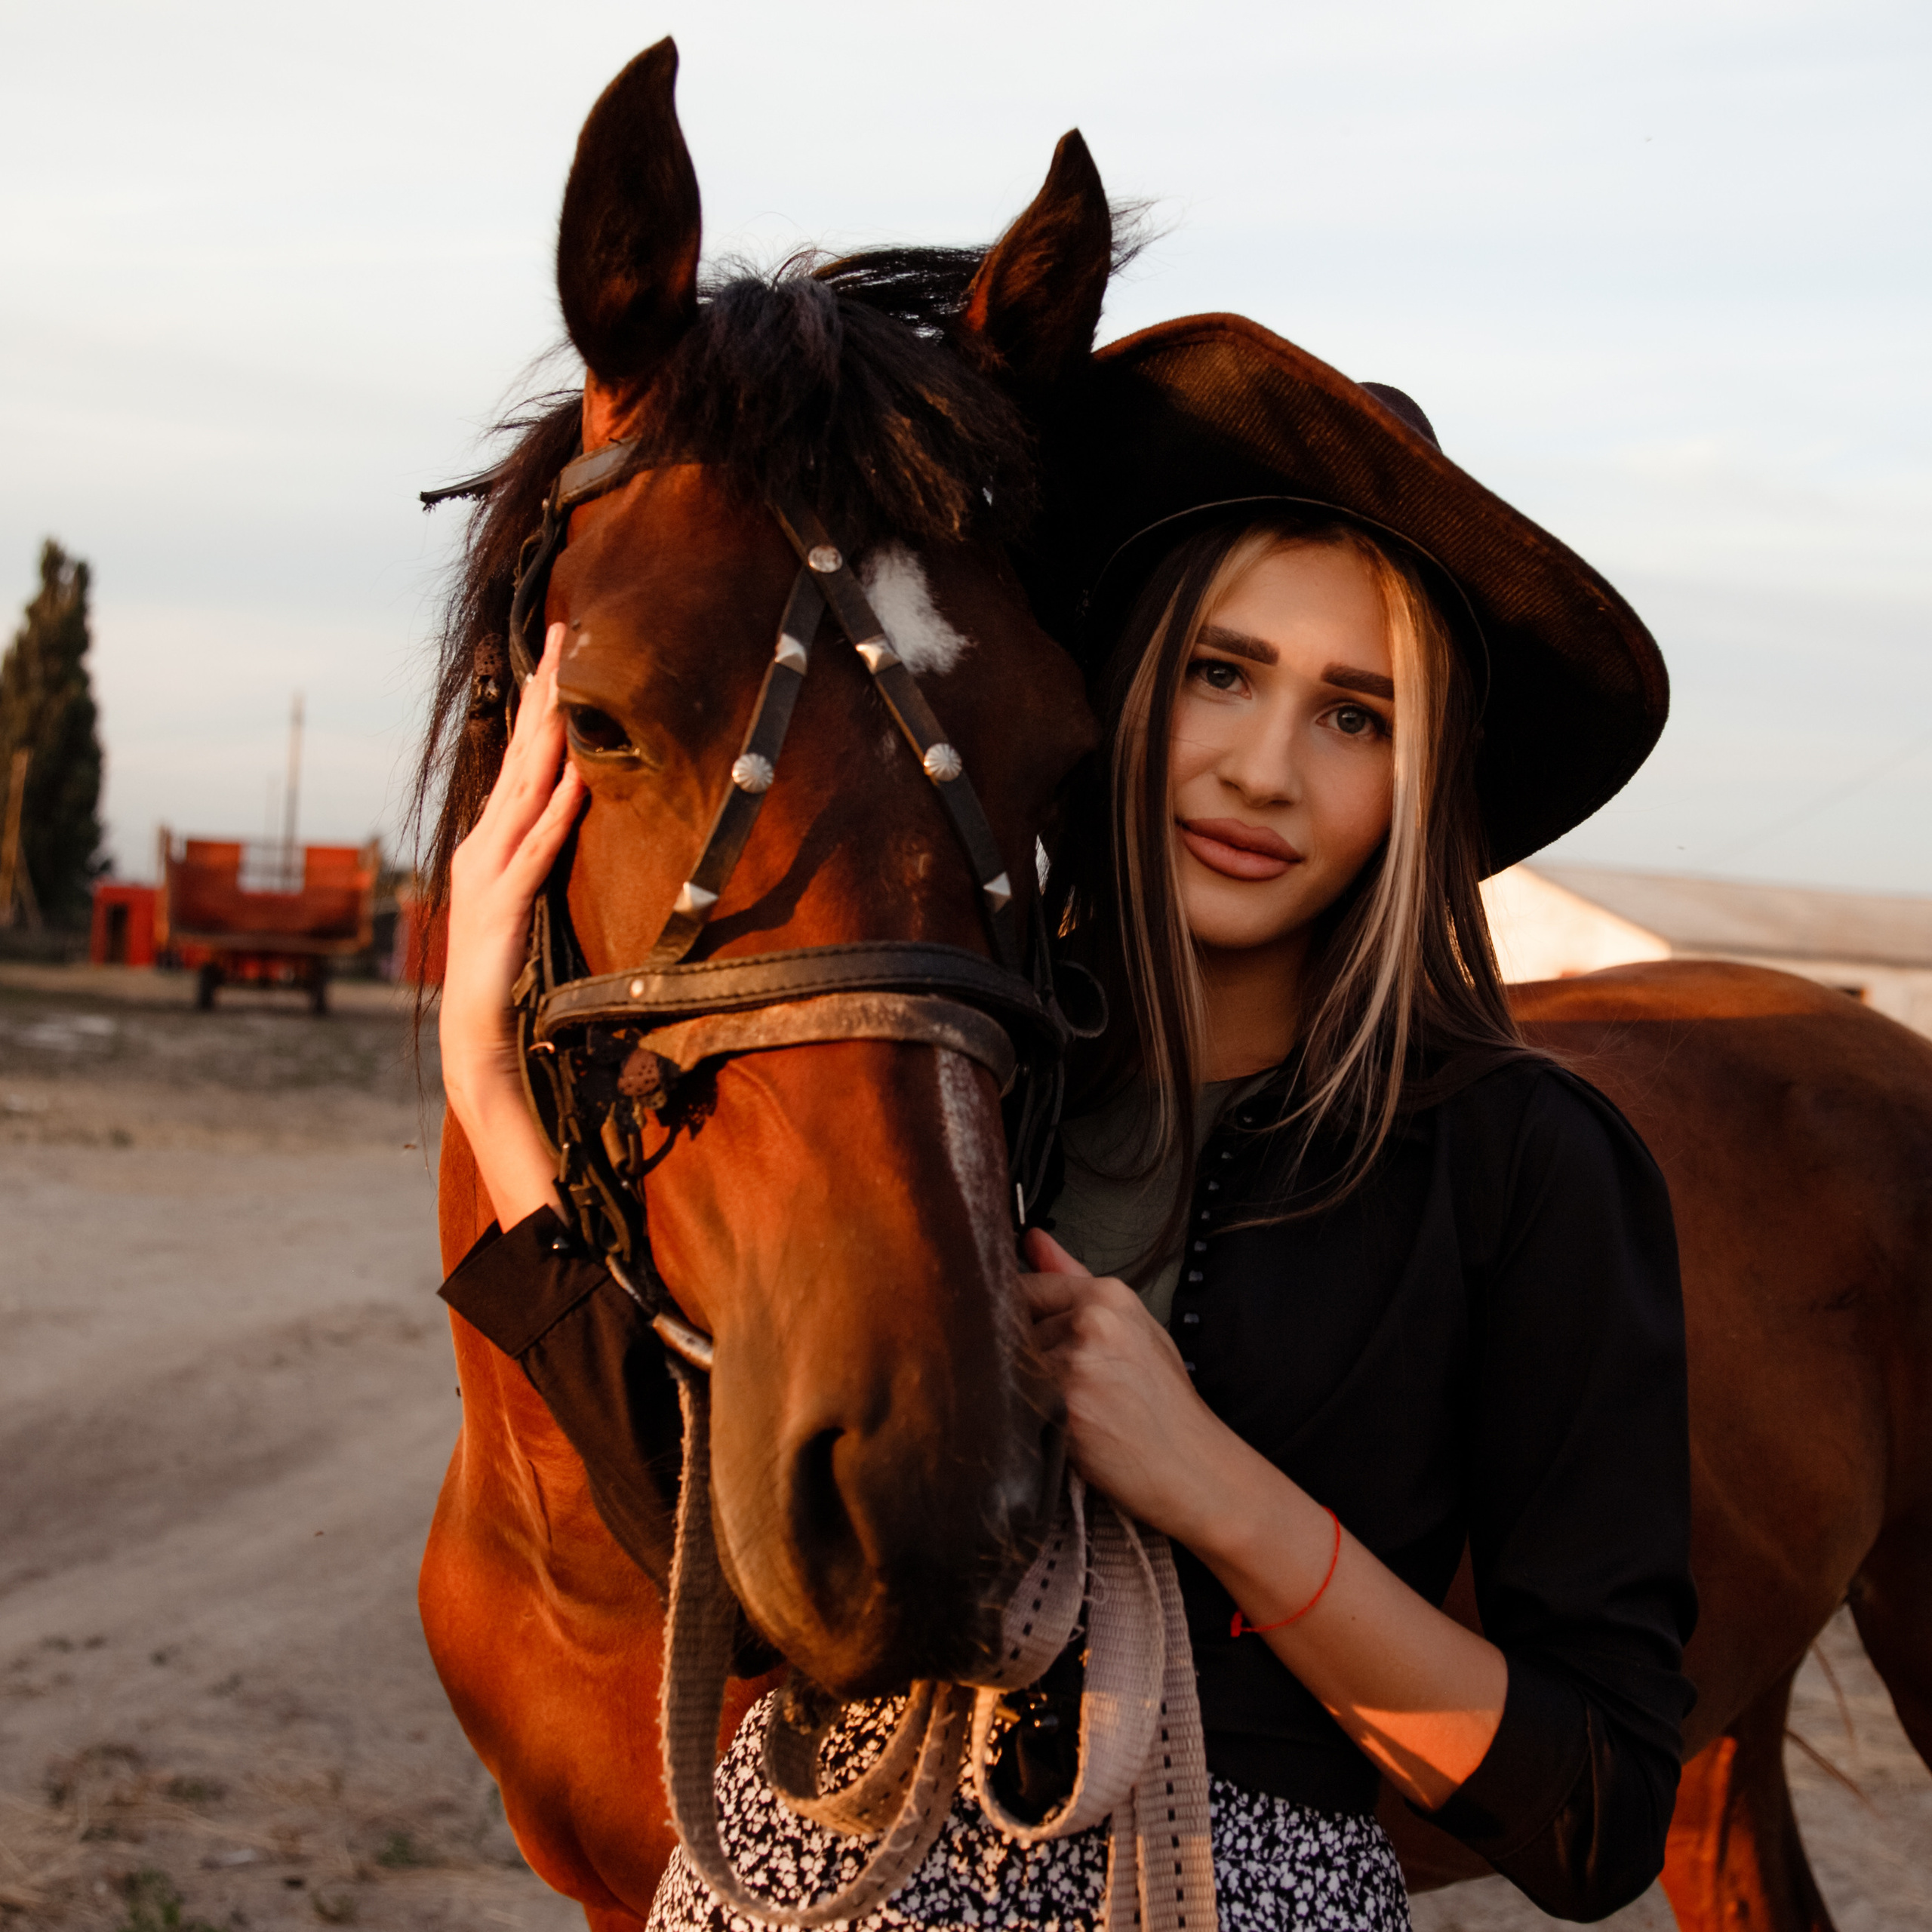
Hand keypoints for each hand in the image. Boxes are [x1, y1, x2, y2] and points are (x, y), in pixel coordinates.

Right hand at [440, 623, 585, 1227]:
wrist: (474, 1034)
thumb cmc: (501, 969)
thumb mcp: (522, 897)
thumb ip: (537, 855)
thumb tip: (569, 811)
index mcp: (492, 838)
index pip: (522, 756)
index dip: (541, 701)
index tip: (562, 647)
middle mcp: (484, 842)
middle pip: (520, 753)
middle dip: (544, 690)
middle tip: (566, 629)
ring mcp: (490, 870)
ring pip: (525, 788)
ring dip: (548, 734)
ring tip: (567, 682)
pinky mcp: (504, 905)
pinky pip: (535, 852)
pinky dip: (555, 815)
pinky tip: (576, 783)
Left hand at [1019, 1227, 1245, 1544]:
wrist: (1194, 1468)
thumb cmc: (1163, 1403)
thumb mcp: (1132, 1327)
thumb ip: (1073, 1280)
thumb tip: (1034, 1239)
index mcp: (1109, 1295)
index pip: (1025, 1287)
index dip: (1018, 1322)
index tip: (1030, 1345)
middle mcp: (1092, 1320)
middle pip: (1010, 1328)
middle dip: (1022, 1360)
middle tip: (1060, 1389)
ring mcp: (1077, 1361)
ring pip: (1009, 1366)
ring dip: (1022, 1390)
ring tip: (1069, 1410)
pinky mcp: (1064, 1403)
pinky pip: (1016, 1401)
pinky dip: (1027, 1418)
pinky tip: (1062, 1428)